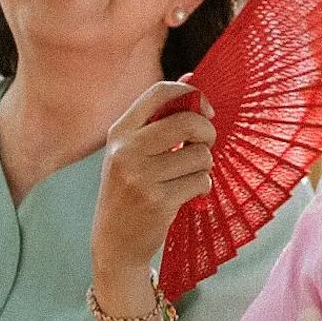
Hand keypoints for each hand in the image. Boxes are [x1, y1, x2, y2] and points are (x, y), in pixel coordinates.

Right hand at [91, 76, 216, 297]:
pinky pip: (201, 181)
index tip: (204, 110)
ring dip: (204, 166)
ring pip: (200, 155)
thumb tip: (190, 77)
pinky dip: (202, 186)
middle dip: (207, 132)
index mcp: (120, 132)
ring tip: (188, 176)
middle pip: (187, 121)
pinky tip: (188, 193)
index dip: (191, 95)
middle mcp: (126, 151)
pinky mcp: (158, 201)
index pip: (159, 93)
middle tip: (206, 144)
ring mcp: (141, 177)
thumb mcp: (131, 151)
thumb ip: (158, 118)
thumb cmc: (128, 191)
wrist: (114, 243)